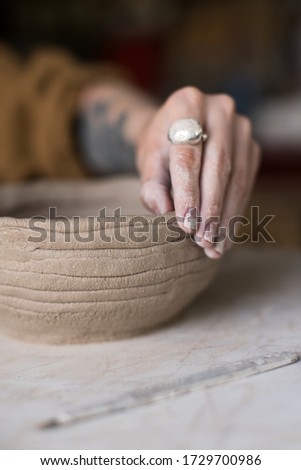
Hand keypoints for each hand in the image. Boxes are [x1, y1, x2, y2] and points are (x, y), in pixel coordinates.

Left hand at [137, 87, 260, 258]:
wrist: (176, 133)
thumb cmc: (159, 149)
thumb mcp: (148, 163)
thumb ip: (151, 185)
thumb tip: (163, 209)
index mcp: (187, 103)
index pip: (188, 154)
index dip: (187, 193)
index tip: (185, 225)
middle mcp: (220, 108)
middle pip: (218, 166)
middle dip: (210, 208)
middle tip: (201, 240)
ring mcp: (240, 127)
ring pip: (237, 178)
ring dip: (225, 216)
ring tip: (213, 246)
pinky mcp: (251, 146)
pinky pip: (246, 184)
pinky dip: (234, 212)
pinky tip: (224, 237)